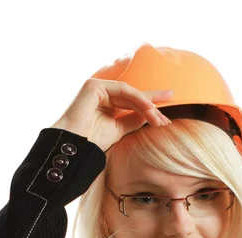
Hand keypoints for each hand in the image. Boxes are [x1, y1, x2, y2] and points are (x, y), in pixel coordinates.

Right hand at [50, 78, 173, 151]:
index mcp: (106, 102)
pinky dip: (138, 98)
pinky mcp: (95, 85)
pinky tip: (149, 108)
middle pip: (133, 97)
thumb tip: (151, 114)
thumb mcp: (119, 129)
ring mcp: (98, 86)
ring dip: (148, 106)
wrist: (75, 147)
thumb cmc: (93, 141)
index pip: (132, 102)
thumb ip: (133, 119)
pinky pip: (123, 90)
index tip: (165, 117)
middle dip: (152, 108)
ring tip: (159, 119)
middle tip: (166, 119)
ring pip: (131, 94)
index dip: (150, 107)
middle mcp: (102, 92)